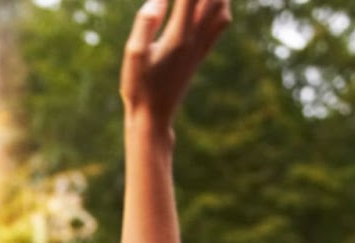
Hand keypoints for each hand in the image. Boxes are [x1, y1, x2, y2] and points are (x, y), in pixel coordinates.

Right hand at [120, 0, 231, 130]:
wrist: (154, 118)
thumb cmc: (138, 88)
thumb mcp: (133, 57)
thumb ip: (145, 25)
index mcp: (179, 36)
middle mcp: (196, 39)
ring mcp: (201, 46)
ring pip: (222, 7)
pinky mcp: (201, 52)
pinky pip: (221, 22)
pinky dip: (221, 3)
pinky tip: (212, 0)